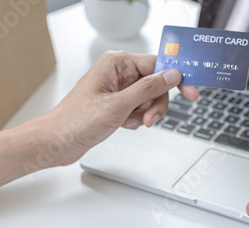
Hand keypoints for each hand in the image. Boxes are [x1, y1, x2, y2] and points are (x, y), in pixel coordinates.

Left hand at [40, 51, 198, 165]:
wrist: (56, 142)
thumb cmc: (76, 121)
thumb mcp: (118, 105)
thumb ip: (148, 88)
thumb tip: (172, 75)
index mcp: (117, 63)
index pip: (158, 64)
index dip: (176, 78)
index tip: (191, 92)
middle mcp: (119, 73)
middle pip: (156, 84)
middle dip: (155, 104)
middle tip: (149, 119)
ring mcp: (118, 88)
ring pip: (150, 99)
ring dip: (145, 114)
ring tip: (129, 123)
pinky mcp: (117, 103)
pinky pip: (140, 108)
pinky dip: (137, 119)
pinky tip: (123, 124)